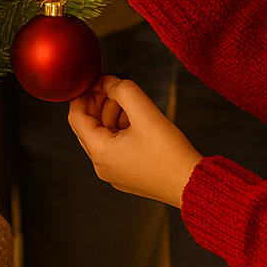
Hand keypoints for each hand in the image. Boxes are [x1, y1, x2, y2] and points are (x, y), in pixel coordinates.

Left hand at [69, 76, 201, 207]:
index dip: (84, 94)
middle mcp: (101, 166)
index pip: (75, 117)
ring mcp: (114, 173)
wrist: (191, 185)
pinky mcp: (126, 175)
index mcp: (100, 152)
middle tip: (114, 87)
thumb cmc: (170, 154)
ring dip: (111, 114)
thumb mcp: (145, 113)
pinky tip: (137, 120)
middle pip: (88, 126)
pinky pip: (114, 147)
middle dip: (99, 103)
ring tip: (130, 103)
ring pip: (102, 135)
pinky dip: (120, 129)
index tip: (98, 81)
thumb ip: (123, 91)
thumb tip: (108, 83)